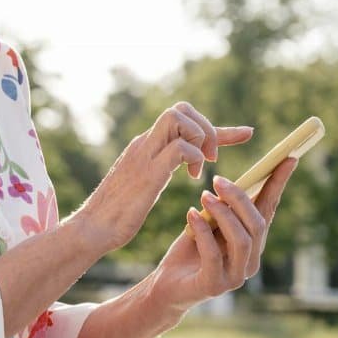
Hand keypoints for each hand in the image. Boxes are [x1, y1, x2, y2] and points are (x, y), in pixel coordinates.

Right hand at [80, 102, 253, 250]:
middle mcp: (144, 144)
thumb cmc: (116, 215)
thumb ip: (157, 170)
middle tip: (212, 158)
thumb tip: (173, 168)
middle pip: (180, 108)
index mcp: (145, 147)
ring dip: (201, 138)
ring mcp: (144, 155)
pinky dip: (193, 158)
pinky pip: (179, 147)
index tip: (246, 134)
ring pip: (178, 117)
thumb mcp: (142, 185)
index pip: (182, 120)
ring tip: (203, 166)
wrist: (92, 229)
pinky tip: (192, 178)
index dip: (217, 126)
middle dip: (207, 127)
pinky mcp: (148, 172)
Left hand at [150, 157, 298, 312]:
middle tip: (218, 179)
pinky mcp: (215, 286)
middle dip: (240, 199)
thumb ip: (222, 212)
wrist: (166, 287)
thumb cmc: (188, 252)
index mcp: (252, 244)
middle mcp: (250, 262)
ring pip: (241, 239)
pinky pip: (213, 254)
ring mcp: (235, 277)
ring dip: (223, 213)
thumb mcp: (207, 225)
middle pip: (257, 224)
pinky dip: (202, 231)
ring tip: (204, 196)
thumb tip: (231, 184)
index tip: (287, 158)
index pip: (268, 211)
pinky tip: (190, 214)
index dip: (277, 185)